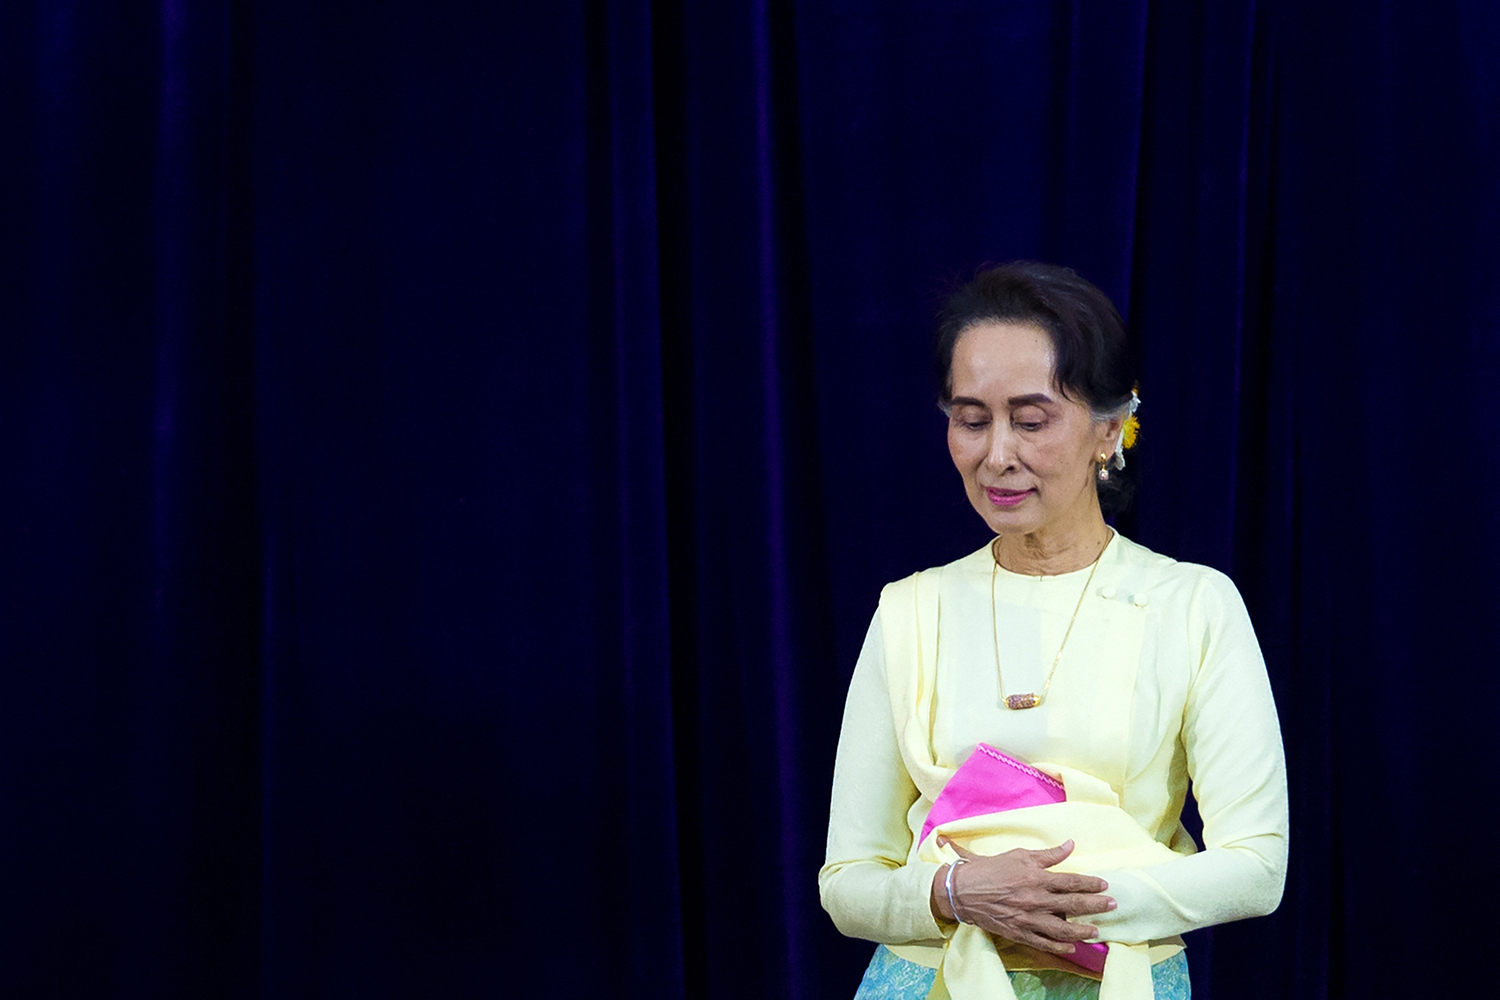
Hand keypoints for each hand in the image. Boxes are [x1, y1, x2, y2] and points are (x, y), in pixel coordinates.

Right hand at [934, 838, 1114, 954]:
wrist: (963, 890)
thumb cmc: (990, 869)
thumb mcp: (1019, 855)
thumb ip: (1047, 854)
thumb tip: (1070, 845)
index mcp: (1036, 877)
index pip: (1071, 881)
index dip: (1090, 883)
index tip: (1104, 884)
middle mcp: (1035, 899)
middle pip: (1072, 905)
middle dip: (1095, 905)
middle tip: (1112, 905)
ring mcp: (1027, 919)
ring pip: (1062, 929)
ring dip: (1082, 930)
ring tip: (1096, 930)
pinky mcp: (1019, 932)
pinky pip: (1043, 943)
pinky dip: (1059, 946)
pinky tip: (1071, 947)